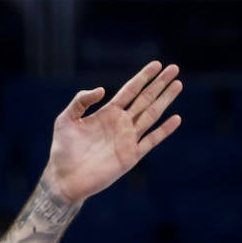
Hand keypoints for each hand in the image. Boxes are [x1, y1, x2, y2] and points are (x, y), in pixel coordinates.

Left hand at [42, 61, 182, 203]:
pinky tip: (176, 118)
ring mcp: (128, 139)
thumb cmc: (63, 149)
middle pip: (145, 99)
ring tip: (178, 84)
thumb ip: (81, 101)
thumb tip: (103, 89)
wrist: (65, 178)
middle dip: (159, 84)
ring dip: (165, 100)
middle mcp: (121, 123)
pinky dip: (164, 130)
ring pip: (152, 115)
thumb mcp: (66, 119)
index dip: (143, 77)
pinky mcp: (131, 155)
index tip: (157, 64)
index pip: (130, 90)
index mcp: (107, 113)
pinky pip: (151, 140)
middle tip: (174, 68)